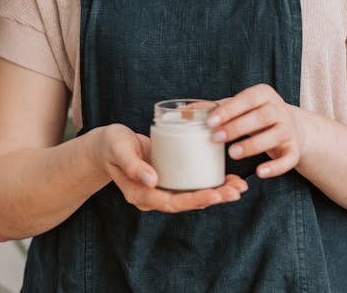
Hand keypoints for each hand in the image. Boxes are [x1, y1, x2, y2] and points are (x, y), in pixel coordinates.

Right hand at [89, 123, 247, 212]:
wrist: (108, 145)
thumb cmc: (112, 144)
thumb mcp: (120, 149)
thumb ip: (133, 165)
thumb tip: (151, 181)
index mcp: (140, 194)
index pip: (171, 202)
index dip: (195, 199)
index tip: (216, 194)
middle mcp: (153, 196)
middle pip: (186, 202)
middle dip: (213, 197)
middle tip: (237, 191)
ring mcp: (161, 189)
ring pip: (191, 196)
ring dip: (216, 193)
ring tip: (238, 187)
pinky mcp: (168, 179)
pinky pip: (190, 185)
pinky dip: (208, 183)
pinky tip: (226, 179)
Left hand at [206, 85, 305, 177]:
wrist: (290, 127)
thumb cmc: (254, 115)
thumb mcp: (238, 107)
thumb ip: (214, 109)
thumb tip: (182, 112)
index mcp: (263, 94)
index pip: (247, 99)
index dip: (229, 109)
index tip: (210, 121)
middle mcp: (279, 109)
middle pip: (261, 116)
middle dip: (237, 127)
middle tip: (215, 138)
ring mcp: (289, 129)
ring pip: (275, 136)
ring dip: (253, 145)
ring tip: (232, 154)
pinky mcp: (294, 150)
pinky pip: (289, 159)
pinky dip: (275, 167)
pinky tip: (259, 173)